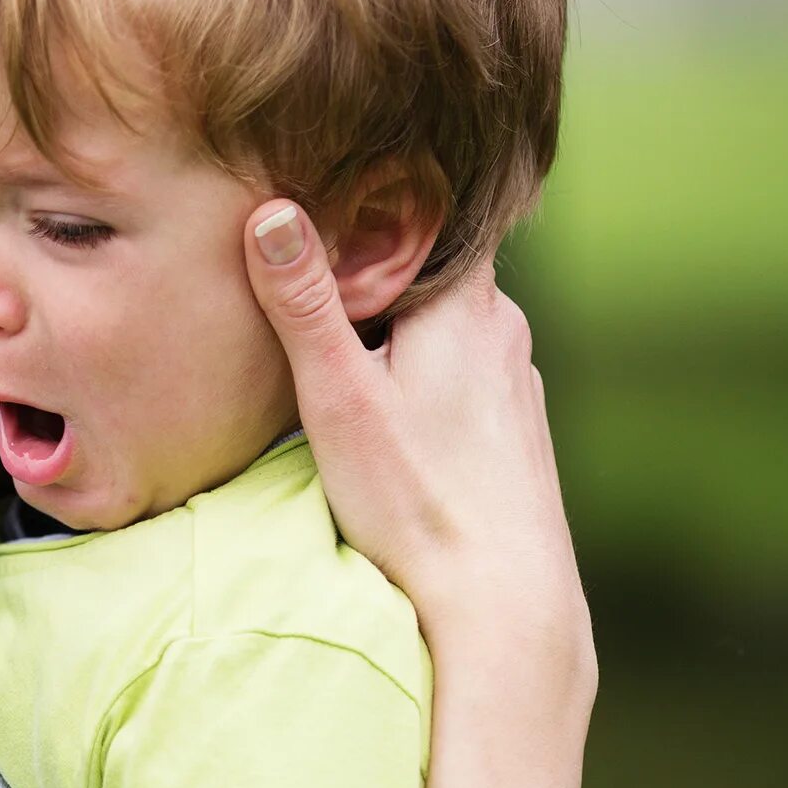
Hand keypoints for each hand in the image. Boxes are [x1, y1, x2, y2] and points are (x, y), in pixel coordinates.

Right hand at [243, 201, 591, 787]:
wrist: (502, 604)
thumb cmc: (417, 503)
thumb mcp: (338, 397)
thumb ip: (304, 302)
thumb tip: (273, 210)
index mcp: (466, 303)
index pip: (429, 208)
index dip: (378, 192)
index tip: (326, 182)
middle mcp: (503, 329)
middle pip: (429, 267)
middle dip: (372, 262)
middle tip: (305, 259)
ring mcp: (514, 381)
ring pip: (443, 322)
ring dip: (394, 322)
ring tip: (336, 334)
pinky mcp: (512, 429)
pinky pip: (457, 369)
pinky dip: (416, 368)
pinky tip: (384, 404)